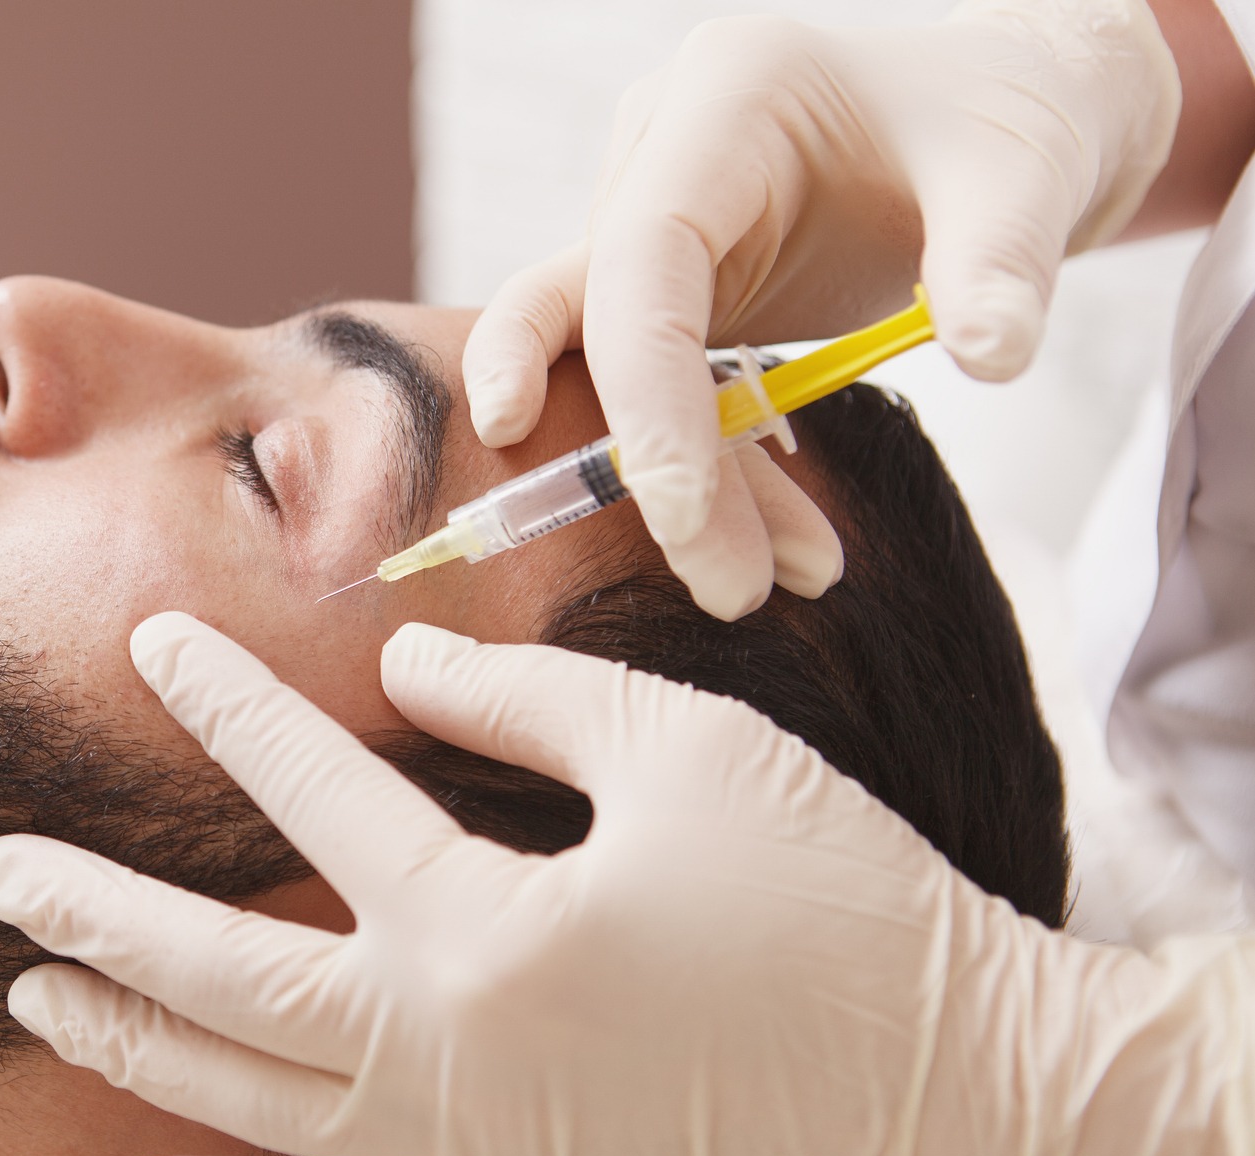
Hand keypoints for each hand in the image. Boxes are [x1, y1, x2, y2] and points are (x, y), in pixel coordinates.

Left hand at [0, 612, 1254, 1155]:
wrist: (951, 1078)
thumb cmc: (831, 891)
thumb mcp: (682, 749)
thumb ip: (518, 704)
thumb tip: (391, 667)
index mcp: (487, 929)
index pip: (313, 797)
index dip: (223, 707)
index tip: (148, 642)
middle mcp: (450, 1055)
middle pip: (223, 983)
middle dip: (95, 920)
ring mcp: (470, 1149)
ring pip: (253, 1109)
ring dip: (132, 1053)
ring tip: (34, 1001)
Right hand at [461, 0, 1180, 617]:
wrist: (1000, 116)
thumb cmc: (1006, 122)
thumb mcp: (1026, 176)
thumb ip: (1003, 261)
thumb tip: (992, 355)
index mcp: (725, 101)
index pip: (642, 258)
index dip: (641, 391)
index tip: (679, 514)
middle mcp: (658, 157)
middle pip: (594, 328)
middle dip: (640, 466)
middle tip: (726, 588)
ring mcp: (649, 224)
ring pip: (608, 378)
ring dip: (679, 486)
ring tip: (773, 580)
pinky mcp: (665, 288)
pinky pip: (655, 394)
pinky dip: (707, 472)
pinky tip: (769, 544)